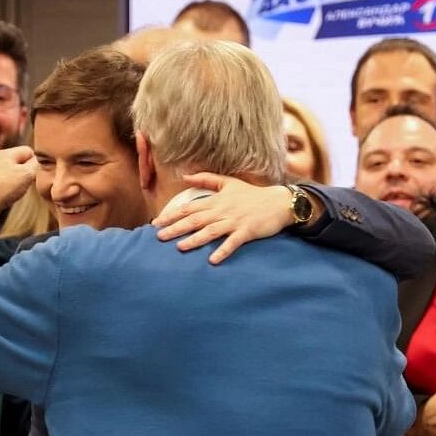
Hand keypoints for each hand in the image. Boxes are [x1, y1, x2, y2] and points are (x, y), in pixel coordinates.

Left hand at [0, 146, 37, 213]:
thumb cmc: (3, 188)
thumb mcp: (26, 175)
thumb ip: (35, 166)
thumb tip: (39, 162)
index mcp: (6, 153)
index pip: (28, 151)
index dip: (35, 162)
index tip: (35, 174)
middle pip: (19, 162)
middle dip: (26, 173)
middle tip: (25, 184)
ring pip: (11, 173)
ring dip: (16, 182)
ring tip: (14, 192)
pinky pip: (2, 183)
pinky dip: (7, 189)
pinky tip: (6, 196)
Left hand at [152, 173, 315, 263]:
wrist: (278, 202)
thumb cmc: (252, 194)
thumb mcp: (228, 182)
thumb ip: (206, 179)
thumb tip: (185, 176)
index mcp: (216, 201)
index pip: (189, 208)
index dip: (172, 215)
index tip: (156, 223)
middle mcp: (222, 211)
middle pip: (195, 220)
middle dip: (176, 228)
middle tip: (159, 237)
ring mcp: (235, 221)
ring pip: (211, 231)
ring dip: (195, 240)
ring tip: (180, 248)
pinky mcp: (247, 231)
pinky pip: (233, 242)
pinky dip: (223, 250)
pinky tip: (212, 260)